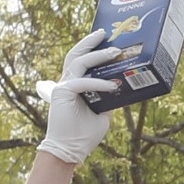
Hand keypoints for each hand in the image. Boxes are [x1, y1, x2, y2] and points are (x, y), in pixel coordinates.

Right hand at [35, 31, 122, 165]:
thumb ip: (109, 100)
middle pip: (77, 54)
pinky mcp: (61, 93)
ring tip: (114, 51)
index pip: (83, 62)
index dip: (92, 49)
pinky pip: (83, 82)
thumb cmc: (84, 135)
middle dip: (90, 42)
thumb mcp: (103, 114)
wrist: (69, 151)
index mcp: (75, 86)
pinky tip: (113, 85)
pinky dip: (98, 83)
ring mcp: (63, 87)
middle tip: (105, 33)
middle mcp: (67, 83)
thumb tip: (122, 88)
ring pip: (79, 62)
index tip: (106, 39)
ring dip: (97, 55)